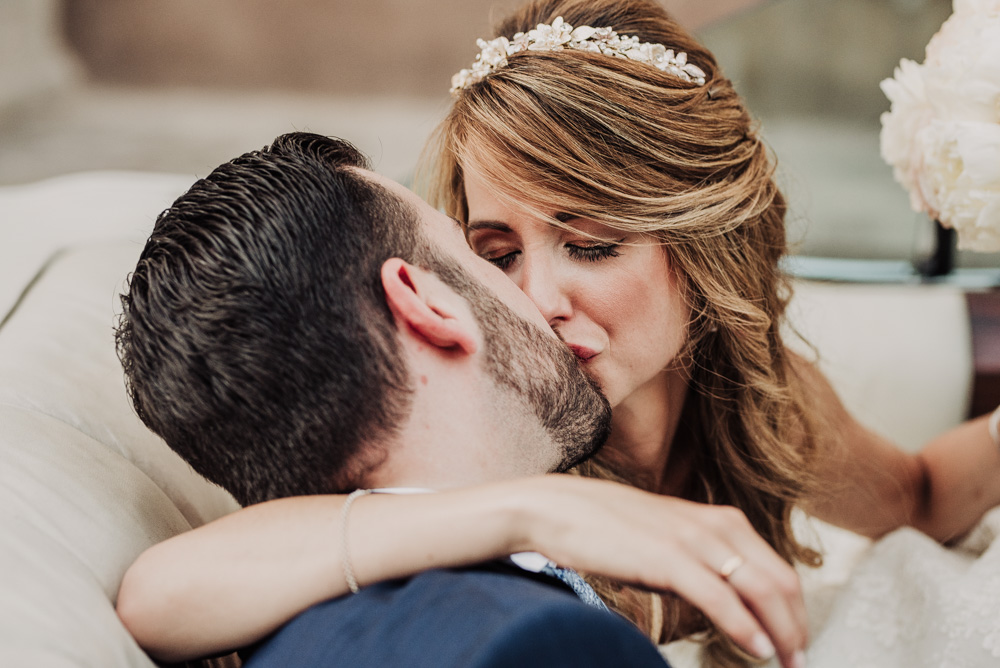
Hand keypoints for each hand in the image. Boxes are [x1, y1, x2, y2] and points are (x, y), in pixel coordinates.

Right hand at [518, 475, 807, 667]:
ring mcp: (692, 540)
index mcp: (719, 520)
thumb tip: (722, 598)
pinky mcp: (668, 557)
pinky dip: (744, 625)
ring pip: (759, 589)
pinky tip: (757, 649)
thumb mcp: (668, 538)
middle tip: (799, 661)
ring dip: (781, 632)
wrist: (557, 509)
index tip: (797, 641)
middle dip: (796, 626)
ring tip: (787, 662)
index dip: (795, 610)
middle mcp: (715, 526)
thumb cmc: (607, 527)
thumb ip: (699, 560)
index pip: (778, 569)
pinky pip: (719, 596)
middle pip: (780, 581)